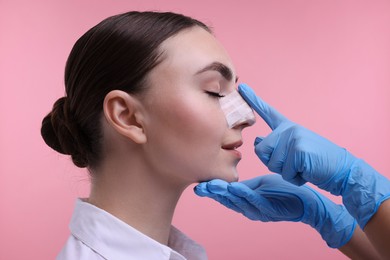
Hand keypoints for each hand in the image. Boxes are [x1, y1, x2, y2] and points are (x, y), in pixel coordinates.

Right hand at [195, 174, 355, 247]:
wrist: (306, 202)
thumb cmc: (283, 192)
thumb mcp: (261, 186)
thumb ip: (246, 185)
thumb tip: (233, 178)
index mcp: (246, 201)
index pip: (226, 196)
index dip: (212, 191)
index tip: (199, 185)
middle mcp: (249, 208)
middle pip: (227, 201)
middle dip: (213, 194)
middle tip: (199, 187)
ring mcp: (258, 209)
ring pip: (237, 201)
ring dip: (223, 193)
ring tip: (211, 185)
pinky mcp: (269, 208)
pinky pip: (254, 200)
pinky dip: (243, 194)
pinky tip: (234, 187)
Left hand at [238, 83, 389, 227]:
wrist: (342, 170)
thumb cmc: (316, 164)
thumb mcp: (292, 153)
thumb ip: (274, 147)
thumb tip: (256, 141)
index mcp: (287, 127)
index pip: (268, 112)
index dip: (253, 100)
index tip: (242, 87)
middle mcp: (289, 129)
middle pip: (260, 150)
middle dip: (273, 164)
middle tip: (294, 164)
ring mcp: (294, 137)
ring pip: (271, 163)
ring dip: (286, 173)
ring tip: (302, 167)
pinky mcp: (298, 149)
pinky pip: (284, 172)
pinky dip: (295, 178)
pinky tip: (307, 171)